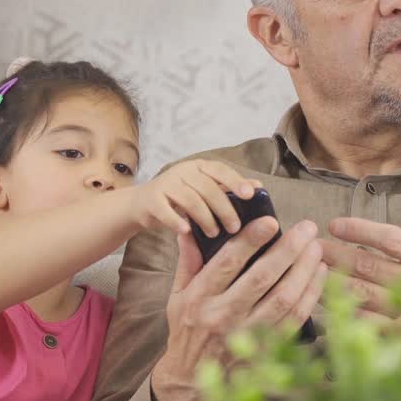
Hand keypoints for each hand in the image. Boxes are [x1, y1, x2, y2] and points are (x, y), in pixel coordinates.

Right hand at [128, 159, 260, 236]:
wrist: (142, 203)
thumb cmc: (181, 197)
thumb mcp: (205, 189)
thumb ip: (229, 188)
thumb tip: (258, 187)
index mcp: (199, 166)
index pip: (220, 170)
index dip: (235, 181)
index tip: (250, 195)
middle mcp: (182, 171)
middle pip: (208, 188)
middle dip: (224, 209)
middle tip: (235, 228)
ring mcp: (166, 184)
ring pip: (190, 200)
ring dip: (205, 219)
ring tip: (214, 234)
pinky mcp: (151, 200)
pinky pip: (166, 211)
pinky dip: (177, 221)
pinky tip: (187, 231)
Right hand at [150, 216, 325, 400]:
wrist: (189, 384)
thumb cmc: (186, 331)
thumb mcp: (177, 295)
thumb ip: (189, 260)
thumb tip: (192, 227)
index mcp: (198, 298)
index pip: (227, 263)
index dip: (250, 240)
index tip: (270, 220)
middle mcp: (222, 316)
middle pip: (261, 278)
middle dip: (288, 250)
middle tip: (308, 228)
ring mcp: (245, 336)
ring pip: (283, 299)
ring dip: (305, 271)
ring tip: (317, 248)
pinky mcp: (265, 351)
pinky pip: (294, 320)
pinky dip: (311, 296)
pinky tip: (320, 275)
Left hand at [323, 186, 400, 325]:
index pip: (389, 238)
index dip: (359, 229)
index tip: (335, 224)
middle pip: (366, 265)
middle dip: (334, 253)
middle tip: (310, 245)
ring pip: (360, 295)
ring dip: (332, 282)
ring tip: (310, 271)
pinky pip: (365, 325)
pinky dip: (344, 315)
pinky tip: (325, 306)